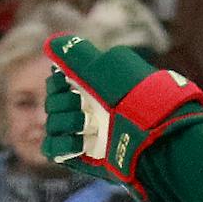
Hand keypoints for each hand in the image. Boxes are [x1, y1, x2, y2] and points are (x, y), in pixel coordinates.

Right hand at [42, 34, 202, 186]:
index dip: (56, 82)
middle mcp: (89, 110)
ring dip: (64, 121)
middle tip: (81, 103)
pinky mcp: (85, 157)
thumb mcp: (104, 67)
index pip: (57, 83)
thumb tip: (50, 44)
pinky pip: (53, 149)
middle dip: (62, 102)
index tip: (64, 80)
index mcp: (94, 88)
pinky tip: (80, 143)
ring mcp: (87, 135)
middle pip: (52, 104)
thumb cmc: (131, 96)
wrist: (151, 131)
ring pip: (51, 125)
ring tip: (88, 124)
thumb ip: (74, 54)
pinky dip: (61, 144)